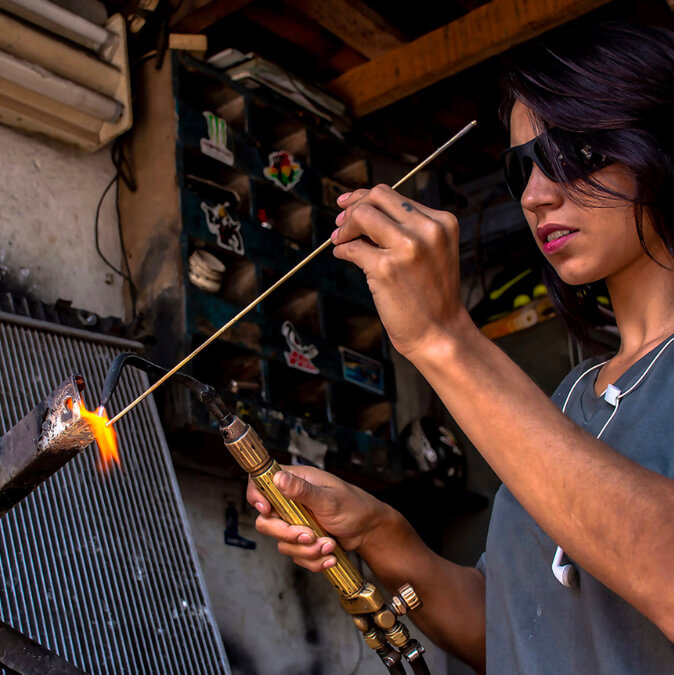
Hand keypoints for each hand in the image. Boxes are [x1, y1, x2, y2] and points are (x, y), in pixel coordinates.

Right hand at [247, 465, 390, 572]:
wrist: (369, 530)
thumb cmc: (353, 506)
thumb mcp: (328, 498)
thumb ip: (302, 490)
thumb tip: (278, 478)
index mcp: (295, 482)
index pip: (261, 483)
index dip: (256, 496)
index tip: (267, 510)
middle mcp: (291, 501)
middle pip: (266, 521)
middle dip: (287, 534)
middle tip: (308, 536)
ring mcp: (295, 521)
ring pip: (282, 542)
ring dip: (306, 550)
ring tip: (329, 544)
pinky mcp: (302, 540)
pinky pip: (296, 555)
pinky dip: (313, 560)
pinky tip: (330, 555)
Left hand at [331, 185, 470, 358]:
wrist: (440, 333)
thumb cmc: (432, 296)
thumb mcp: (433, 252)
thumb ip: (407, 229)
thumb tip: (362, 210)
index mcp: (441, 222)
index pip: (394, 196)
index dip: (366, 198)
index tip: (349, 204)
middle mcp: (427, 230)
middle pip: (377, 197)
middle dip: (353, 206)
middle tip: (340, 223)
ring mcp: (407, 248)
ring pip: (362, 215)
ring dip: (344, 227)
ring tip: (340, 240)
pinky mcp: (386, 268)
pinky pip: (352, 248)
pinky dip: (342, 250)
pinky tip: (343, 256)